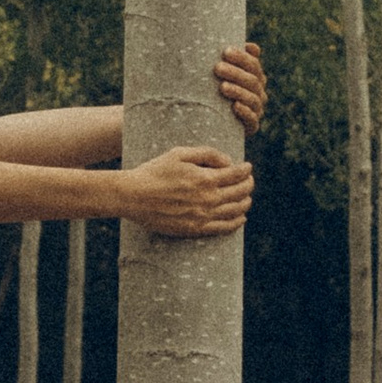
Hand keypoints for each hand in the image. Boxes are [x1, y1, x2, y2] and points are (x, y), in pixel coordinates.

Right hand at [123, 144, 256, 236]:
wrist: (133, 196)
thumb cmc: (154, 171)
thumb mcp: (179, 153)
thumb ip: (207, 154)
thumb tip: (228, 161)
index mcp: (205, 178)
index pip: (236, 174)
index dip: (245, 170)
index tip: (247, 167)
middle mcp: (208, 199)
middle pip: (240, 192)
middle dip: (248, 184)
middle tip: (248, 181)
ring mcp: (202, 216)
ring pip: (235, 211)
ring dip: (245, 203)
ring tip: (247, 198)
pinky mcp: (195, 229)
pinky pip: (223, 228)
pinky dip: (236, 223)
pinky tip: (241, 218)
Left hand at [213, 42, 265, 134]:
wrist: (214, 124)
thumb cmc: (216, 93)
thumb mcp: (221, 75)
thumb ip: (231, 60)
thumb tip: (250, 46)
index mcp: (255, 77)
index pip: (253, 64)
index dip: (241, 57)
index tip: (225, 52)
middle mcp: (259, 92)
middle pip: (252, 80)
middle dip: (235, 73)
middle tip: (217, 68)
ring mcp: (257, 110)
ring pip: (252, 99)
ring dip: (238, 91)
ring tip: (222, 87)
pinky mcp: (251, 126)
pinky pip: (252, 119)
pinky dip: (245, 112)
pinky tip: (234, 106)